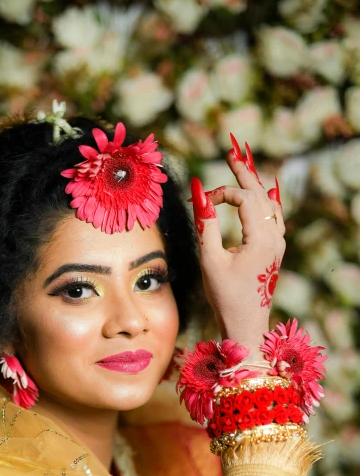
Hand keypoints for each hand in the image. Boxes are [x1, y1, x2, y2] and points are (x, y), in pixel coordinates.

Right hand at [189, 135, 284, 354]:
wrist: (246, 323)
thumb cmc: (225, 296)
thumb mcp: (209, 260)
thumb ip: (205, 224)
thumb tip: (198, 192)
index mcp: (261, 239)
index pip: (244, 198)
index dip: (221, 193)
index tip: (201, 203)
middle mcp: (275, 237)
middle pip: (261, 194)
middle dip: (244, 173)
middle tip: (231, 151)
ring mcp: (278, 243)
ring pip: (269, 203)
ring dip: (254, 184)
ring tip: (242, 165)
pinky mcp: (275, 249)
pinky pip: (274, 215)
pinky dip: (265, 199)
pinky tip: (264, 191)